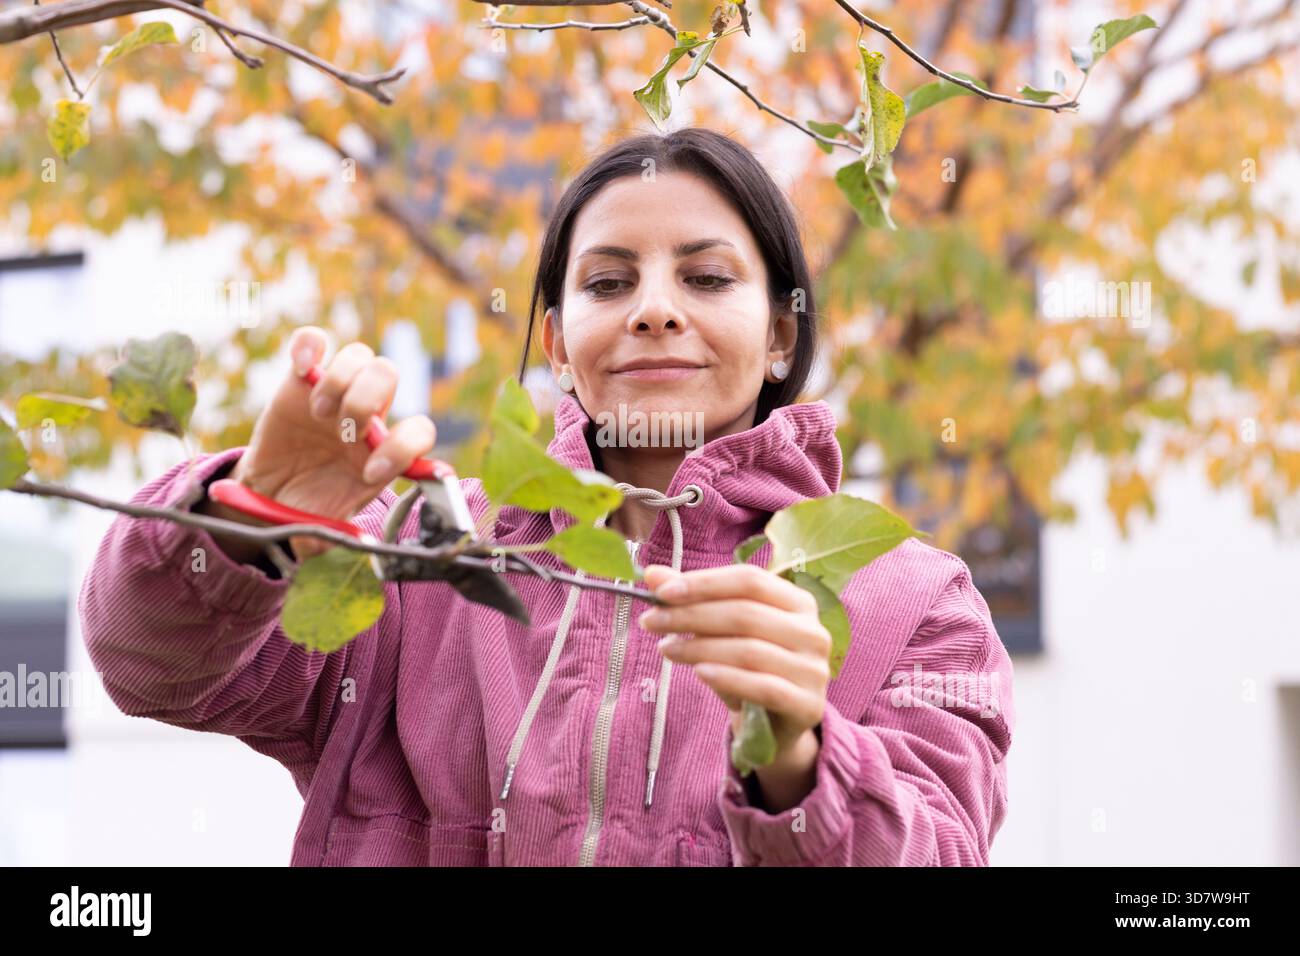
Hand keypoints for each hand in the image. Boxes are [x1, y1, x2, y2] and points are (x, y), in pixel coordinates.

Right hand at [199, 326, 436, 559]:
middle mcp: (366, 418)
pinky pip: (312, 343)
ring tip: (320, 413)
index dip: (402, 449)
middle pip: (388, 374)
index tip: (369, 474)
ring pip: (359, 356)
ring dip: (340, 380)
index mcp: (383, 452)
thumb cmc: (307, 513)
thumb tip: (359, 540)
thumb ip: (343, 534)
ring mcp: (334, 394)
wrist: (268, 500)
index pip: (418, 431)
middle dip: (366, 401)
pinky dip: (309, 345)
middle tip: (344, 431)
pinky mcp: (297, 381)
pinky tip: (302, 367)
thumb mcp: (326, 532)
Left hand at [640, 563, 830, 809]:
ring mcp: (814, 669)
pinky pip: (762, 687)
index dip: (705, 583)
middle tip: (651, 622)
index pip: (750, 580)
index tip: (663, 592)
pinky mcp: (808, 705)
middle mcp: (812, 631)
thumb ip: (694, 599)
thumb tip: (652, 575)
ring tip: (666, 649)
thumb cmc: (749, 667)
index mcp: (797, 602)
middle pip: (745, 614)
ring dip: (699, 648)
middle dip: (692, 615)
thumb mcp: (723, 630)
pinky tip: (699, 673)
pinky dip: (727, 678)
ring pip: (749, 650)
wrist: (775, 726)